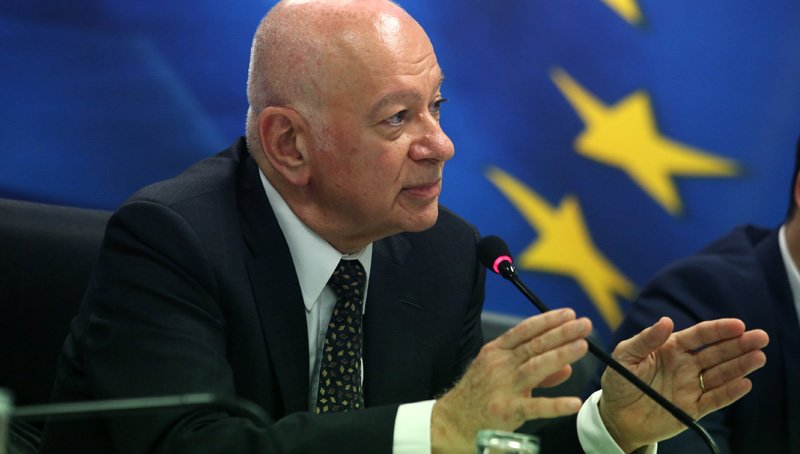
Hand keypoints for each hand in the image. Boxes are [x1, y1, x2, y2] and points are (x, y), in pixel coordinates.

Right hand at [431, 309, 591, 452]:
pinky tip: (573, 402)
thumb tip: (566, 367)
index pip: (525, 331)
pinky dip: (555, 404)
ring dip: (560, 355)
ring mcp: (503, 387)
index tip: (568, 314)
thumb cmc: (479, 394)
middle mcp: (500, 365)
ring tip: (582, 346)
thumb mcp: (500, 372)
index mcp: (497, 351)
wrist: (452, 420)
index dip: (548, 320)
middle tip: (584, 324)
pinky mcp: (507, 411)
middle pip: (534, 345)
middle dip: (561, 333)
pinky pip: (535, 407)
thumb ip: (534, 369)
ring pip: (535, 367)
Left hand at [599, 317, 768, 451]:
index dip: (719, 330)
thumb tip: (666, 321)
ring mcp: (691, 386)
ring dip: (740, 366)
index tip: (738, 325)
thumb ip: (645, 340)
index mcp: (671, 348)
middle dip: (739, 344)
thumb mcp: (625, 356)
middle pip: (717, 353)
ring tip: (759, 357)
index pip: (700, 335)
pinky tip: (745, 383)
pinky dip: (730, 393)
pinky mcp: (692, 408)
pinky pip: (715, 399)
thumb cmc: (619, 381)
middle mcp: (686, 365)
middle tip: (761, 337)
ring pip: (721, 374)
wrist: (616, 415)